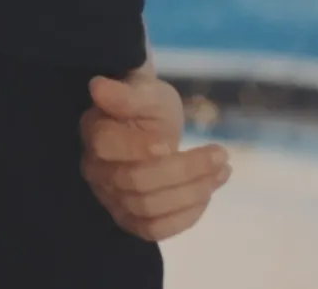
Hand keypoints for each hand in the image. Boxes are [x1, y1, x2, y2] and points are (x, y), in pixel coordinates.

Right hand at [80, 68, 230, 242]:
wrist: (150, 123)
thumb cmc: (147, 103)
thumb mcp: (145, 91)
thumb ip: (126, 94)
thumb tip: (98, 87)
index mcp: (94, 132)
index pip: (108, 145)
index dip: (138, 147)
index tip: (170, 142)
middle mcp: (95, 170)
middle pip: (136, 182)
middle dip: (184, 171)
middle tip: (221, 155)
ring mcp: (111, 199)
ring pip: (149, 209)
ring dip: (192, 193)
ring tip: (222, 172)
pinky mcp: (130, 220)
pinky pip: (155, 231)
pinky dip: (185, 218)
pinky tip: (207, 196)